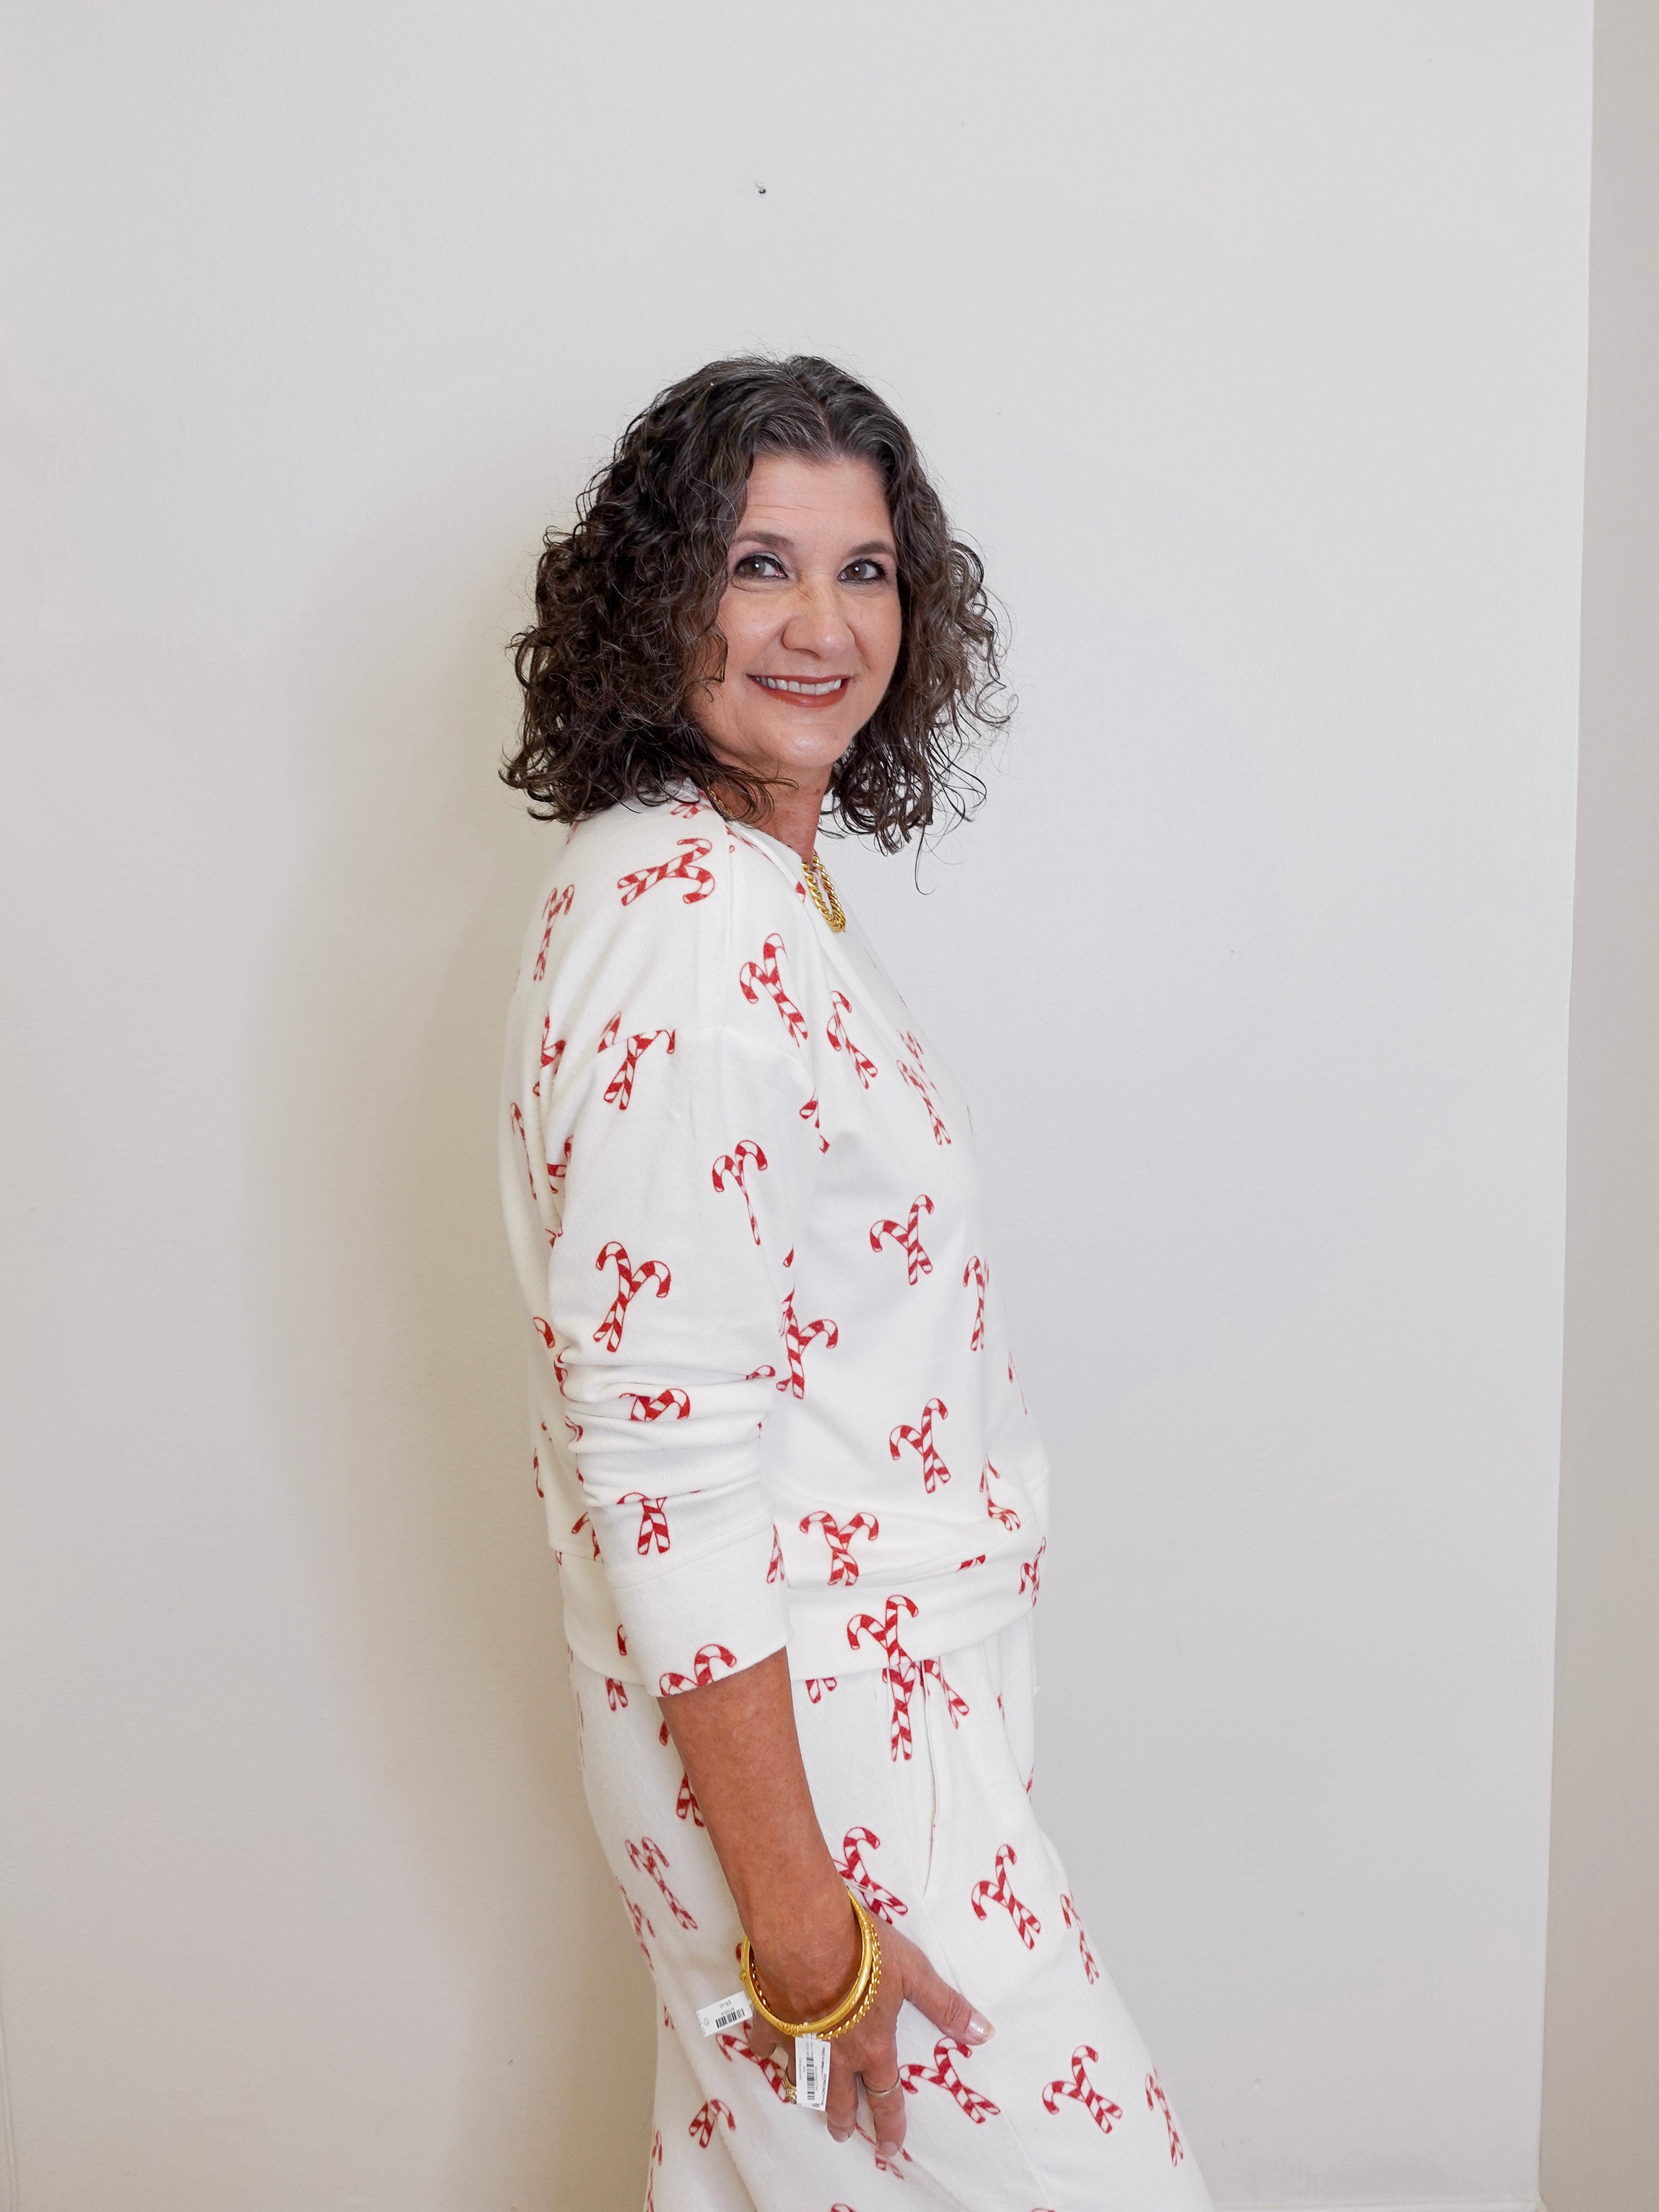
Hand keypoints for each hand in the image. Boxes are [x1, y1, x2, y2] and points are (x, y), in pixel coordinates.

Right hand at [745, 1916, 991, 2159]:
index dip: (890, 2124)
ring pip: (801, 2078)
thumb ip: (945, 2005)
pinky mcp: (769, 2019)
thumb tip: (983, 2032)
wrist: (806, 1934)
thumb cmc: (864, 1952)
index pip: (886, 2095)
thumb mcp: (914, 1973)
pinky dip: (766, 2049)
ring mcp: (799, 2040)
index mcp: (872, 2047)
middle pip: (838, 2098)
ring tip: (806, 2098)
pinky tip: (766, 2049)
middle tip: (841, 2133)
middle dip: (842, 2119)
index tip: (890, 2147)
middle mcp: (835, 2054)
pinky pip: (764, 2044)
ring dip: (806, 2091)